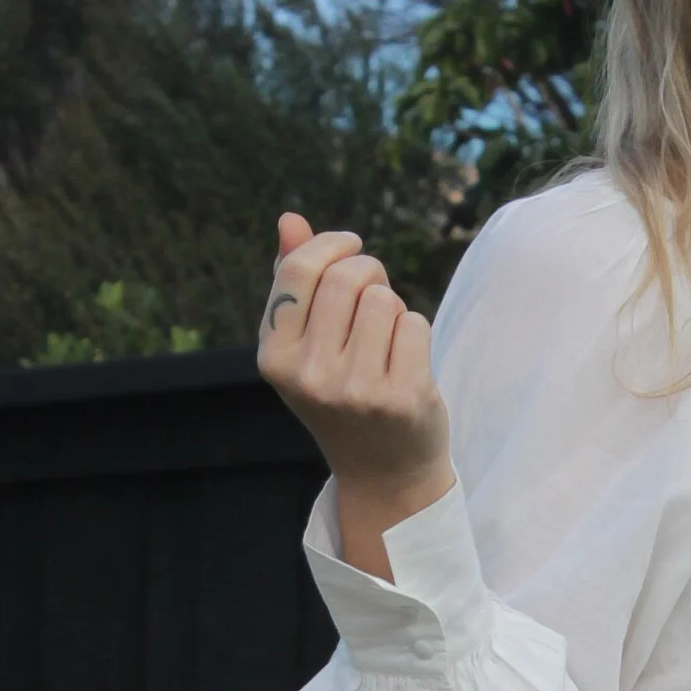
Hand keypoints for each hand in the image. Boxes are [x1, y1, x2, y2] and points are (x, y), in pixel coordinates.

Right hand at [258, 212, 451, 576]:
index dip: (331, 244)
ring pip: (384, 299)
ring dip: (393, 307)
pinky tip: (406, 362)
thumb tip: (289, 219)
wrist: (383, 472)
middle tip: (376, 292)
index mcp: (274, 358)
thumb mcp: (306, 345)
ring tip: (386, 339)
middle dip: (368, 272)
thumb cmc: (342, 394)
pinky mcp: (400, 397)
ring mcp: (354, 390)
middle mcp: (308, 376)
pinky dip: (415, 332)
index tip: (352, 244)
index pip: (298, 270)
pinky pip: (414, 324)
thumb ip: (295, 282)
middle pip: (345, 278)